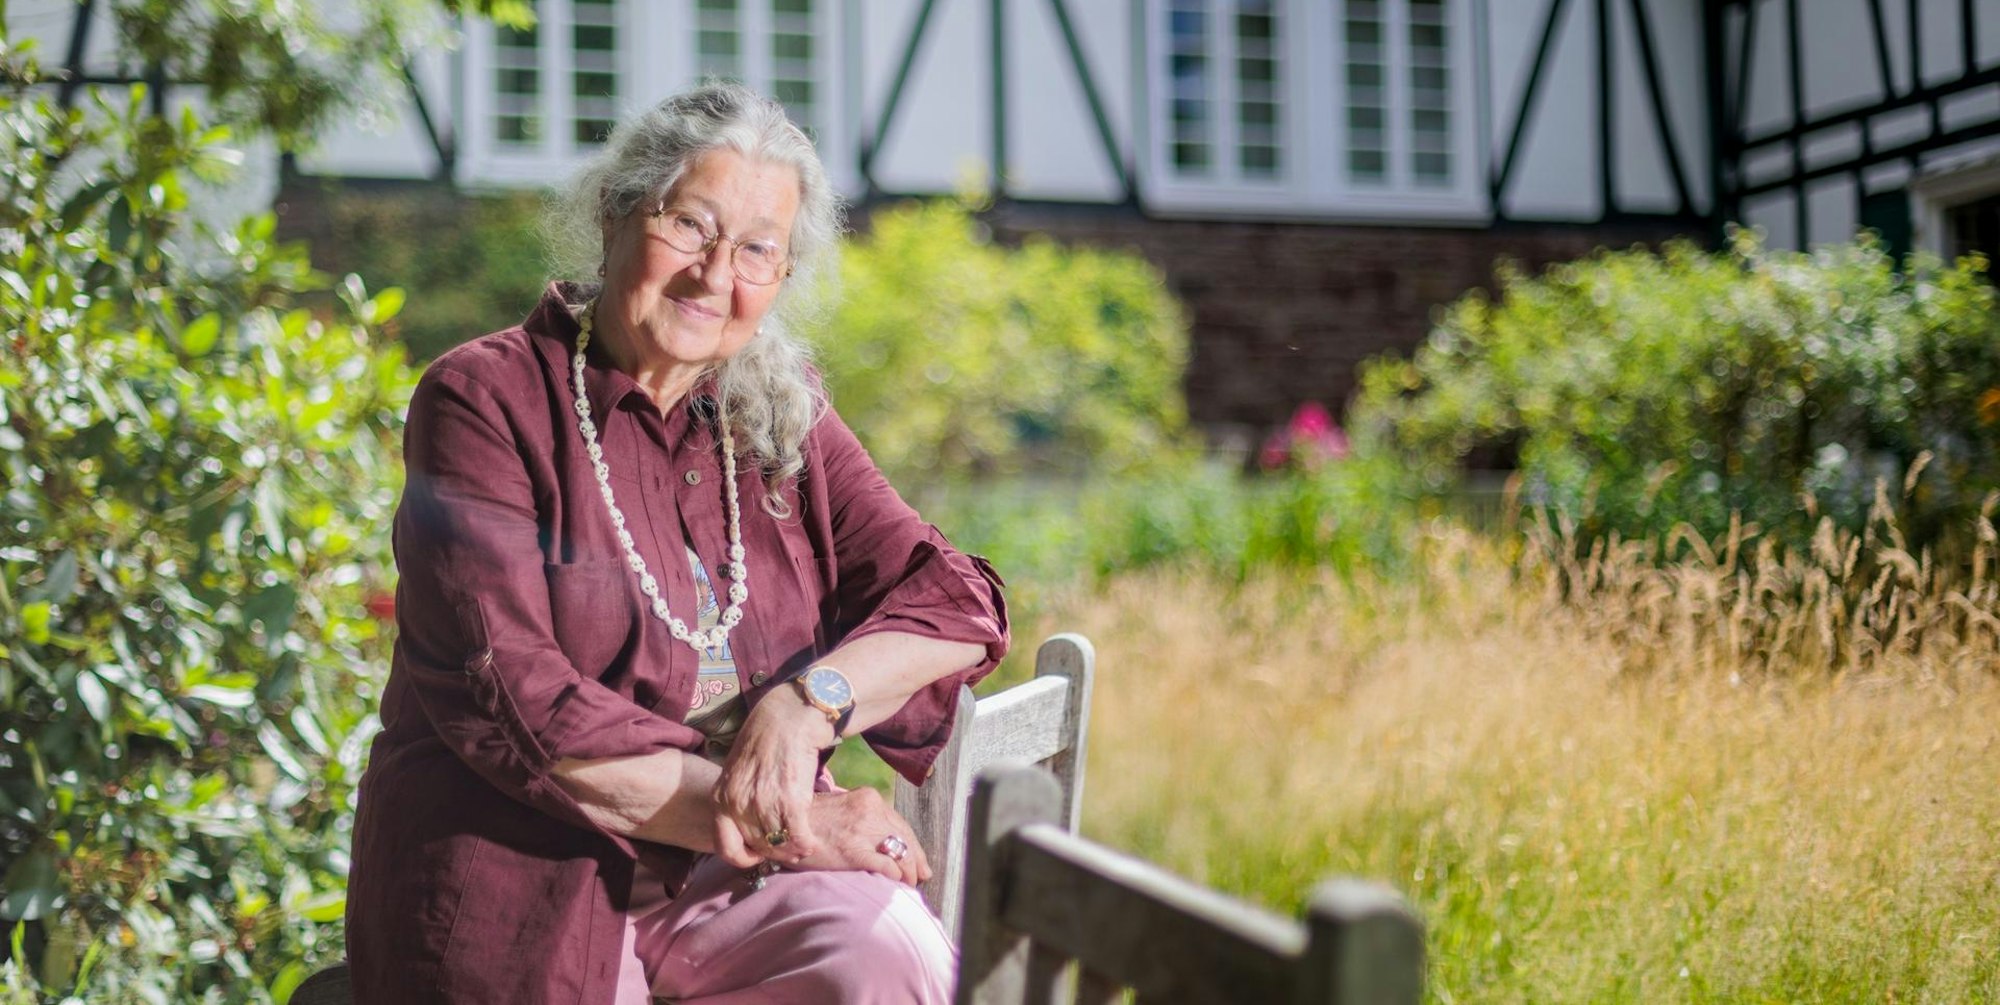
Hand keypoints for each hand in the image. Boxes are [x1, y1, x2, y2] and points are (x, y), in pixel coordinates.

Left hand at [711, 686, 837, 867]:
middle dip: (774, 853)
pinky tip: (811, 841)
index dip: (743, 858)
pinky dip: (806, 842)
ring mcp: (762, 803)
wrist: (789, 717)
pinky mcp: (789, 799)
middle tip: (789, 851)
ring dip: (793, 849)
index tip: (758, 855)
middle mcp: (737, 803)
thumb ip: (738, 799)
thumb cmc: (765, 741)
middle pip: (756, 846)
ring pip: (778, 843)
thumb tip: (748, 828)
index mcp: (720, 797)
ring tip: (802, 846)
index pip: (725, 847)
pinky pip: (798, 835)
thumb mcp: (737, 770)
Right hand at [784, 788, 931, 886]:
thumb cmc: (807, 822)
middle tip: (921, 876)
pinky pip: (888, 866)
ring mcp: (863, 830)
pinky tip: (896, 884)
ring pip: (902, 854)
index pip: (900, 824)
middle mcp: (870, 810)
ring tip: (909, 885)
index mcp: (868, 799)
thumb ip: (861, 818)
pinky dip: (896, 878)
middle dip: (916, 860)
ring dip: (909, 872)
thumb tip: (880, 838)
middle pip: (906, 839)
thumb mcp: (839, 808)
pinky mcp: (855, 851)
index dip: (913, 845)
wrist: (782, 828)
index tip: (919, 860)